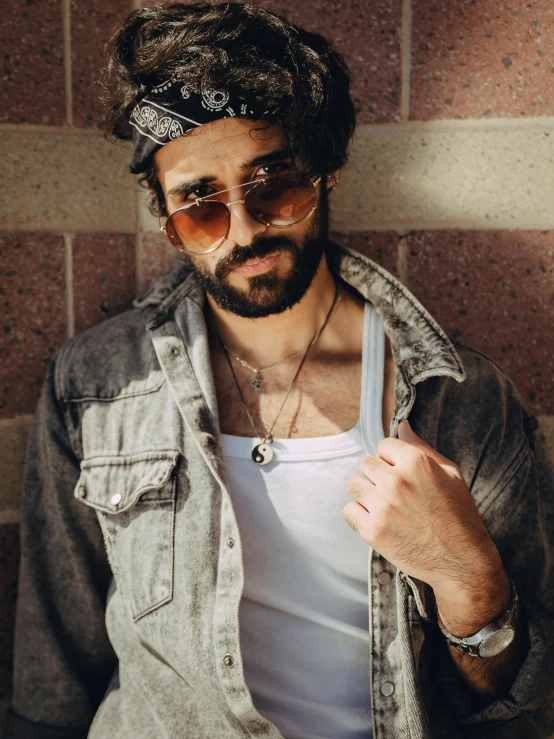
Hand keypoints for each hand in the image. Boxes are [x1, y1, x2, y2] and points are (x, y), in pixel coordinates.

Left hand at [344, 420, 508, 630]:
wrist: (462, 562)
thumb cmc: (459, 515)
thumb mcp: (450, 474)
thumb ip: (422, 447)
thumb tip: (401, 426)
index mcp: (416, 462)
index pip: (384, 445)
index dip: (392, 459)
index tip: (402, 474)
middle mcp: (396, 481)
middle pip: (366, 463)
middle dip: (377, 475)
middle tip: (394, 493)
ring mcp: (382, 506)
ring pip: (353, 485)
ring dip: (366, 494)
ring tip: (384, 507)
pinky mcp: (372, 530)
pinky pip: (349, 510)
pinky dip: (359, 516)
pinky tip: (378, 521)